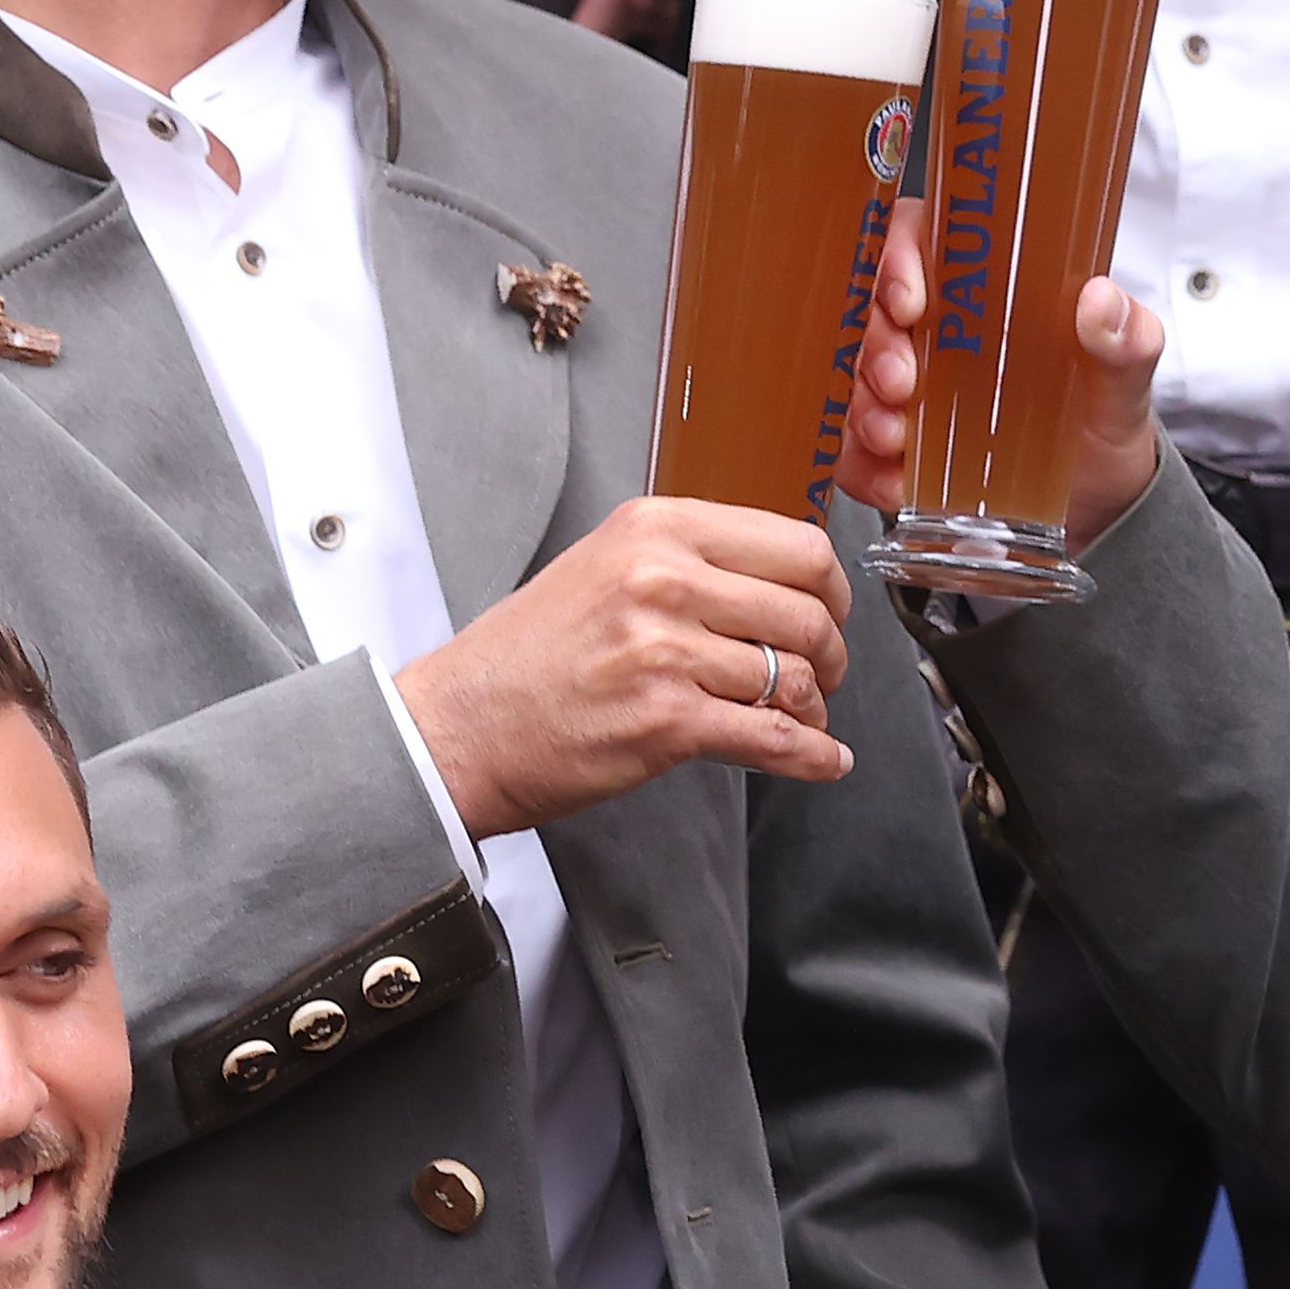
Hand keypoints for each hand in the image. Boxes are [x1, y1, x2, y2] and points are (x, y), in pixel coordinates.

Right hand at [394, 498, 854, 836]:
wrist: (457, 727)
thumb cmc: (527, 655)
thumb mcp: (605, 566)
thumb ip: (691, 561)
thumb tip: (782, 583)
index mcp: (656, 529)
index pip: (795, 545)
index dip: (831, 589)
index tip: (830, 613)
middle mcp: (663, 580)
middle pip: (806, 612)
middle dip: (832, 654)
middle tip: (823, 675)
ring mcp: (664, 651)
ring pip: (794, 678)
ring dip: (813, 709)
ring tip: (802, 718)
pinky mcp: (665, 721)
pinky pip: (772, 737)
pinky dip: (810, 755)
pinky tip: (821, 759)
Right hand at [833, 203, 1169, 544]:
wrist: (1100, 505)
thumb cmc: (1103, 424)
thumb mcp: (1126, 383)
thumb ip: (1130, 342)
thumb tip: (1101, 300)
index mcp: (987, 294)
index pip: (920, 238)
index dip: (899, 258)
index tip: (911, 303)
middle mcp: (940, 334)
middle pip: (876, 310)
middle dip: (877, 347)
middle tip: (902, 385)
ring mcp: (912, 390)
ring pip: (856, 378)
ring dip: (865, 407)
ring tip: (897, 439)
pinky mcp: (897, 449)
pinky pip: (855, 451)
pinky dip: (865, 468)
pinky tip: (895, 482)